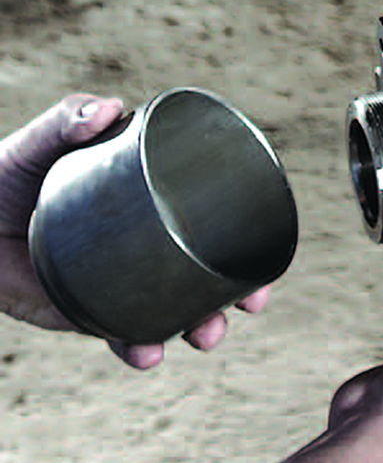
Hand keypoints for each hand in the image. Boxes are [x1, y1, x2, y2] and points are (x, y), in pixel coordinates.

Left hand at [0, 94, 270, 368]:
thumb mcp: (34, 145)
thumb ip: (67, 119)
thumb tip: (110, 109)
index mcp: (147, 203)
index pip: (211, 222)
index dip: (247, 241)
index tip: (267, 258)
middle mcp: (143, 244)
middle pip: (206, 274)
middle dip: (235, 296)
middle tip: (244, 305)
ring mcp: (120, 281)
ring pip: (176, 312)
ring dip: (198, 328)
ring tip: (200, 335)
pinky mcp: (90, 312)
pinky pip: (126, 335)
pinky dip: (140, 347)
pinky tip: (146, 352)